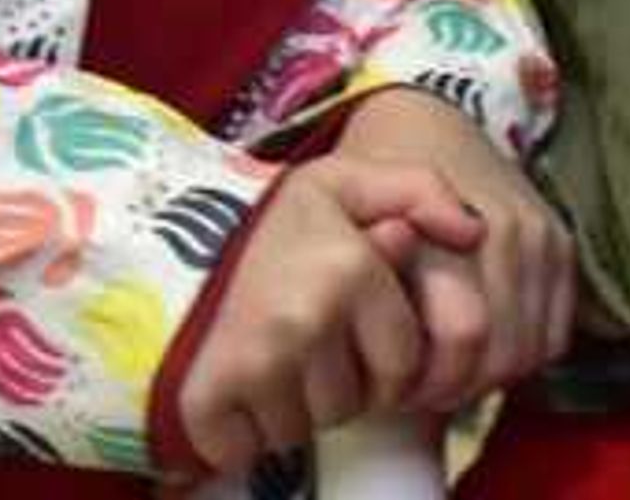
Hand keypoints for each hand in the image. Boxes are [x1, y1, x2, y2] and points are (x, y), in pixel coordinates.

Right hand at [177, 156, 487, 474]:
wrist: (155, 234)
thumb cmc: (265, 216)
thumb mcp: (346, 180)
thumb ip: (420, 189)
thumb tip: (475, 230)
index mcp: (355, 268)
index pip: (402, 367)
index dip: (375, 356)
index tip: (341, 324)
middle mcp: (310, 316)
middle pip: (351, 404)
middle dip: (332, 383)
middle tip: (297, 339)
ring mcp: (257, 361)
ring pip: (300, 430)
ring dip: (287, 408)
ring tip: (263, 355)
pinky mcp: (206, 399)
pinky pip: (243, 449)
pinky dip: (235, 433)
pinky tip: (230, 385)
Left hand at [332, 89, 574, 409]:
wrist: (424, 117)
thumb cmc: (375, 182)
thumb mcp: (344, 220)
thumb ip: (368, 277)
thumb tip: (388, 348)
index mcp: (445, 226)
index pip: (464, 336)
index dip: (430, 382)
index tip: (399, 387)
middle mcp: (500, 229)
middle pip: (501, 353)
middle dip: (460, 387)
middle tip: (425, 387)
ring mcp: (536, 234)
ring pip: (531, 350)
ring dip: (492, 374)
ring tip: (452, 367)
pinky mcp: (559, 241)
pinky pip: (556, 333)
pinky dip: (526, 352)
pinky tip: (488, 345)